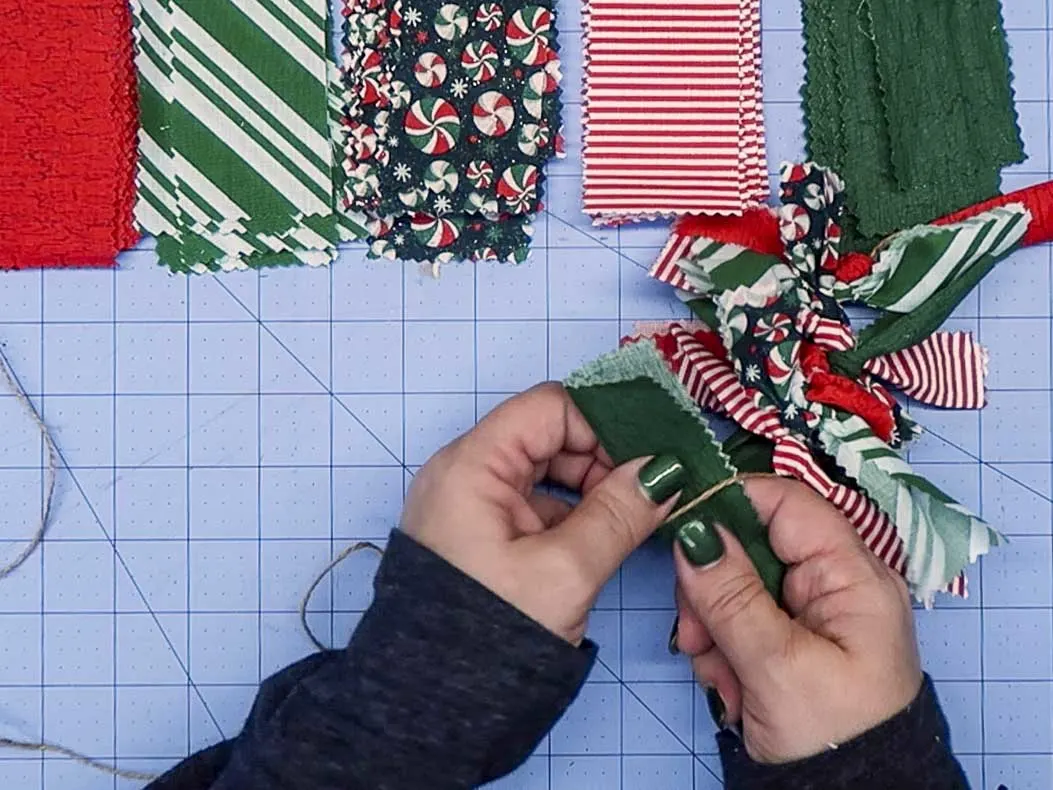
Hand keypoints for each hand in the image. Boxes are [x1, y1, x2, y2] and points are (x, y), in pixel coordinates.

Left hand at [401, 383, 684, 644]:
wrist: (433, 708)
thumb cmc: (488, 636)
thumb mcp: (565, 572)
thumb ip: (619, 513)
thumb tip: (665, 471)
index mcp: (473, 466)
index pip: (550, 408)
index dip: (605, 424)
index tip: (651, 457)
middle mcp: (468, 474)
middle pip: (550, 436)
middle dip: (604, 459)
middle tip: (653, 493)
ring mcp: (473, 505)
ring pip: (548, 472)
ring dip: (593, 490)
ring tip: (635, 520)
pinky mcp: (482, 535)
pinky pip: (536, 505)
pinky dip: (574, 515)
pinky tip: (606, 539)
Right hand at [673, 477, 922, 763]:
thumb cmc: (834, 735)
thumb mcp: (776, 666)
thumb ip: (730, 596)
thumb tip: (691, 529)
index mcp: (852, 574)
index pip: (786, 503)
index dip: (730, 502)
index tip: (678, 524)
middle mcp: (834, 582)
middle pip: (752, 542)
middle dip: (713, 584)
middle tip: (693, 632)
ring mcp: (812, 610)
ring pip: (737, 582)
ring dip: (712, 624)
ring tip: (717, 673)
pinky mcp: (792, 637)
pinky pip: (741, 616)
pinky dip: (723, 645)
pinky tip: (729, 684)